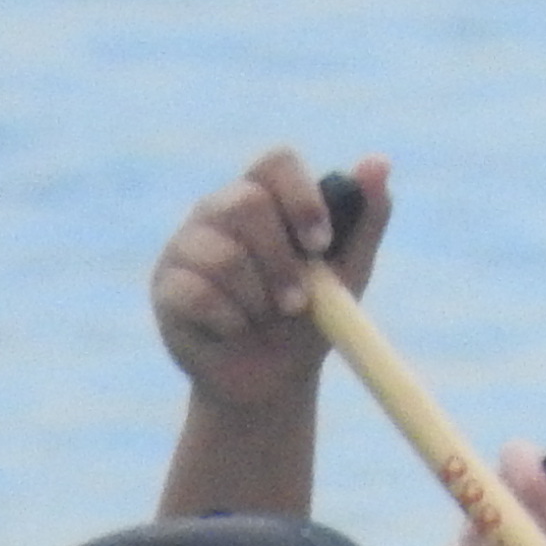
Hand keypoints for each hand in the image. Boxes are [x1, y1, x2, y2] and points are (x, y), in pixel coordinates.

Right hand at [150, 148, 387, 411]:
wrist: (269, 384)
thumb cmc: (308, 320)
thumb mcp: (348, 274)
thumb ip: (366, 219)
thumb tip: (379, 163)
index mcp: (265, 195)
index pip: (277, 162)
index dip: (300, 198)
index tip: (320, 244)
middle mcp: (219, 210)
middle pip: (245, 204)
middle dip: (281, 262)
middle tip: (298, 303)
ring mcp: (186, 245)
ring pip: (223, 255)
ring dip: (258, 300)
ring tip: (265, 321)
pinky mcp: (165, 286)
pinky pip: (197, 295)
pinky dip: (229, 322)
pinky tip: (233, 333)